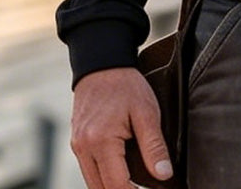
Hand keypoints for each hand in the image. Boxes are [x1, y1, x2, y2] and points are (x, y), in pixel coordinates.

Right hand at [71, 66, 171, 188]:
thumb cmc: (126, 85)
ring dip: (111, 185)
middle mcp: (83, 147)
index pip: (116, 186)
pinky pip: (88, 169)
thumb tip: (163, 175)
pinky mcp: (76, 142)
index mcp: (101, 141)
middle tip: (144, 187)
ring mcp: (77, 146)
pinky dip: (103, 175)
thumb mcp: (147, 112)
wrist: (102, 63)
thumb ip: (154, 146)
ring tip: (134, 180)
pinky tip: (121, 169)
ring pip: (93, 182)